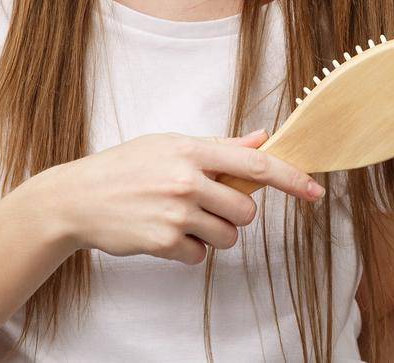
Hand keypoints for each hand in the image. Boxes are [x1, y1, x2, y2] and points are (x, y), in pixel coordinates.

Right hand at [35, 128, 324, 263]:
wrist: (77, 198)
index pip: (254, 163)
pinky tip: (163, 233)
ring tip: (180, 218)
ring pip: (227, 236)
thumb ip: (219, 146)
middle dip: (235, 213)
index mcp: (191, 149)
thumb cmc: (125, 168)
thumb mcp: (169, 145)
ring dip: (212, 233)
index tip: (315, 190)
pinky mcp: (164, 241)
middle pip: (246, 210)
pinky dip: (188, 250)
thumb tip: (262, 137)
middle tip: (207, 205)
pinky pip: (200, 255)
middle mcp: (186, 179)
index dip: (290, 178)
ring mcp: (176, 212)